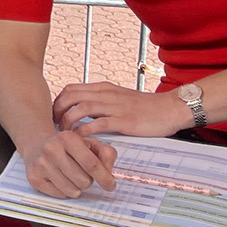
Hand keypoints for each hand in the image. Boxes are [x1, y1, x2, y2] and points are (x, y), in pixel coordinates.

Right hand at [23, 129, 117, 198]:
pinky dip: (64, 191)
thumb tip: (108, 173)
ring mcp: (41, 164)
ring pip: (72, 191)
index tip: (110, 185)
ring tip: (71, 176)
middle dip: (88, 181)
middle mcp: (52, 149)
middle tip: (82, 173)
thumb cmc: (67, 146)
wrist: (36, 144)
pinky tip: (59, 179)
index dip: (104, 178)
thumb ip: (106, 154)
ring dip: (76, 187)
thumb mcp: (89, 143)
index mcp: (68, 138)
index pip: (91, 164)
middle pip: (84, 181)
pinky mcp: (34, 178)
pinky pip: (60, 195)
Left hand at [53, 81, 190, 137]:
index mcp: (104, 88)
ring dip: (68, 121)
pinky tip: (80, 139)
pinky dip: (85, 131)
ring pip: (81, 108)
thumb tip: (82, 109)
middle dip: (57, 111)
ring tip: (65, 134)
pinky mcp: (124, 121)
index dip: (58, 102)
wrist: (171, 109)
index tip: (55, 116)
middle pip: (71, 97)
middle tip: (55, 126)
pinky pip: (98, 124)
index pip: (71, 89)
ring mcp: (115, 107)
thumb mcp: (119, 97)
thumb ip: (101, 100)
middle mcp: (106, 94)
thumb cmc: (145, 106)